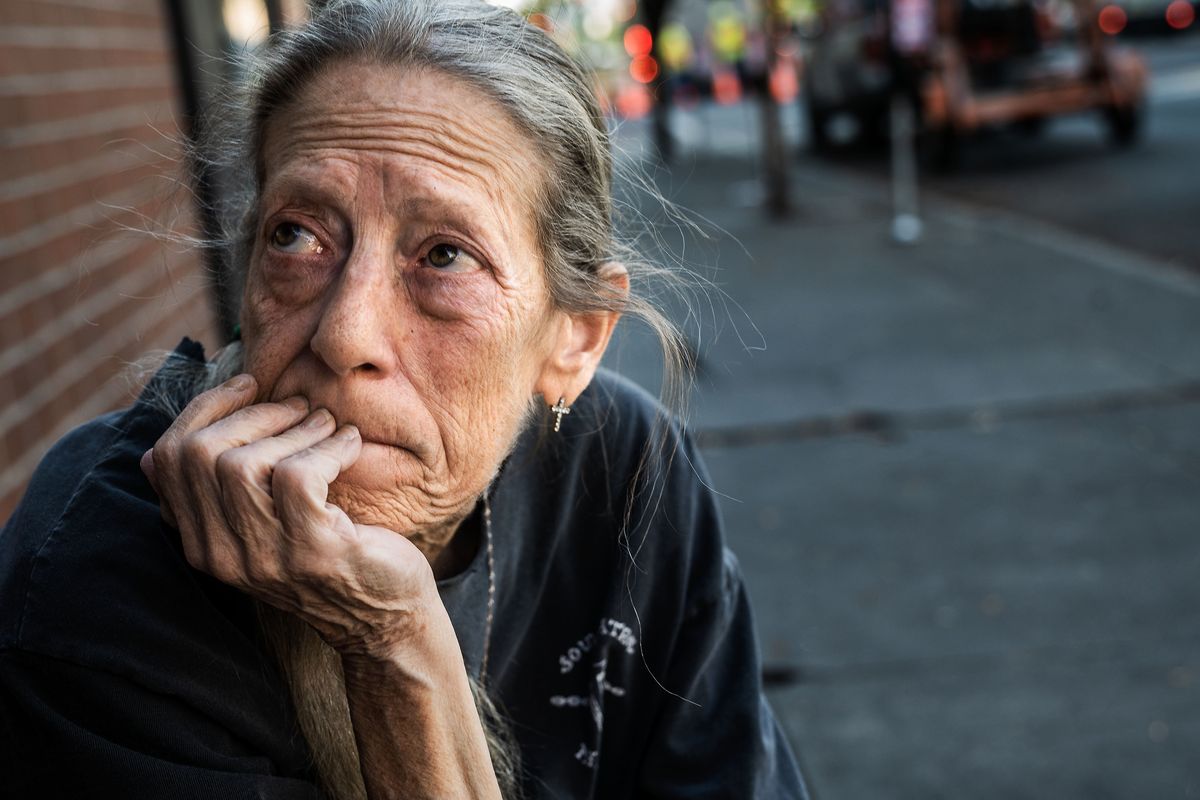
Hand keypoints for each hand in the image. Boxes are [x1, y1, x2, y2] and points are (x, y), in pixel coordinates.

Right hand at [140, 374, 438, 660]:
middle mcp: (222, 555)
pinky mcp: (312, 550)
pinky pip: (299, 473)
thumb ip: (221, 490)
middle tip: (299, 408)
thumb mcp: (261, 523)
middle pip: (200, 454)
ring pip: (245, 462)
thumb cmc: (329, 551)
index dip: (204, 409)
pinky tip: (349, 445)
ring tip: (328, 426)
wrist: (384, 616)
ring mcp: (265, 557)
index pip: (167, 459)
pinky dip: (328, 446)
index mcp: (201, 542)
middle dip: (253, 414)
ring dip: (295, 428)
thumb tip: (174, 436)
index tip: (250, 386)